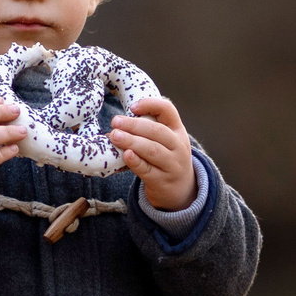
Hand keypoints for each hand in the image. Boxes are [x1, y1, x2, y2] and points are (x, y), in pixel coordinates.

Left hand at [112, 96, 198, 212]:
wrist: (181, 190)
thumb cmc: (167, 159)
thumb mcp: (167, 142)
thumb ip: (150, 130)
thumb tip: (118, 125)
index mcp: (178, 131)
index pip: (168, 111)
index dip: (150, 105)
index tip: (132, 107)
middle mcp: (178, 147)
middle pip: (157, 131)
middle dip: (134, 125)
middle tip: (115, 122)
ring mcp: (172, 165)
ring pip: (152, 150)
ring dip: (132, 141)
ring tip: (114, 136)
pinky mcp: (162, 181)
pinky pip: (148, 170)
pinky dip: (136, 161)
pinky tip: (125, 155)